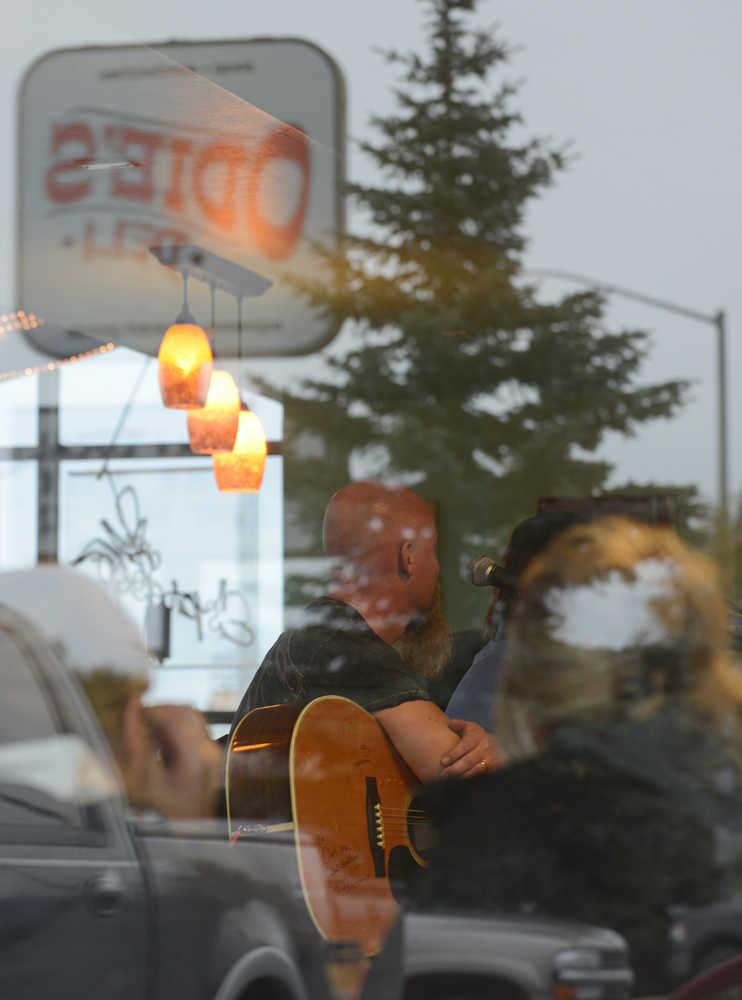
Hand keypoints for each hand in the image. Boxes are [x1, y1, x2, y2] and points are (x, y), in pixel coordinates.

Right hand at [140, 704, 223, 818]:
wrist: (194, 827)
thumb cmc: (170, 810)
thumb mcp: (147, 780)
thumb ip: (136, 743)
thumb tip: (131, 709)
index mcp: (196, 757)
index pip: (173, 718)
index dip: (150, 711)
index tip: (131, 711)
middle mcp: (209, 748)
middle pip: (183, 712)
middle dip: (157, 712)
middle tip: (136, 722)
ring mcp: (213, 747)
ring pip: (189, 715)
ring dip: (166, 717)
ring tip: (146, 731)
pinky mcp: (210, 748)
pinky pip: (192, 724)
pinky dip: (173, 726)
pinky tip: (159, 740)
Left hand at [439, 718, 502, 778]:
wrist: (499, 743)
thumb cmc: (477, 736)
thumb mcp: (470, 727)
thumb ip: (459, 724)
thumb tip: (450, 724)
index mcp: (477, 737)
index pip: (464, 746)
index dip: (453, 755)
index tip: (442, 761)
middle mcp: (485, 748)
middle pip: (468, 761)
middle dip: (454, 769)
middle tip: (443, 774)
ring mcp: (490, 759)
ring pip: (474, 770)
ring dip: (460, 775)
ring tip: (448, 779)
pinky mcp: (493, 768)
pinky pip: (479, 775)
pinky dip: (468, 778)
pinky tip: (458, 780)